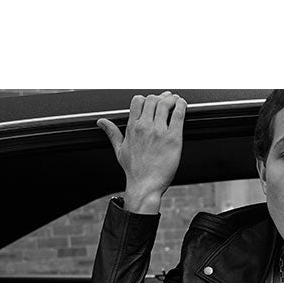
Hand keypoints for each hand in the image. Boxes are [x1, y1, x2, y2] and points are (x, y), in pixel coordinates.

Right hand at [97, 91, 186, 212]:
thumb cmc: (134, 170)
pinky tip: (182, 104)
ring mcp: (159, 132)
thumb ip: (112, 133)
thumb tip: (101, 122)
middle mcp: (144, 127)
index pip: (138, 100)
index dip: (146, 98)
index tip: (153, 102)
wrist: (145, 185)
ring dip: (172, 98)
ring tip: (176, 100)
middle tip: (167, 99)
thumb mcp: (119, 150)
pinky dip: (181, 106)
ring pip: (165, 104)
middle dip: (161, 97)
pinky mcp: (173, 138)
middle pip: (153, 100)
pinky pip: (178, 115)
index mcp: (132, 128)